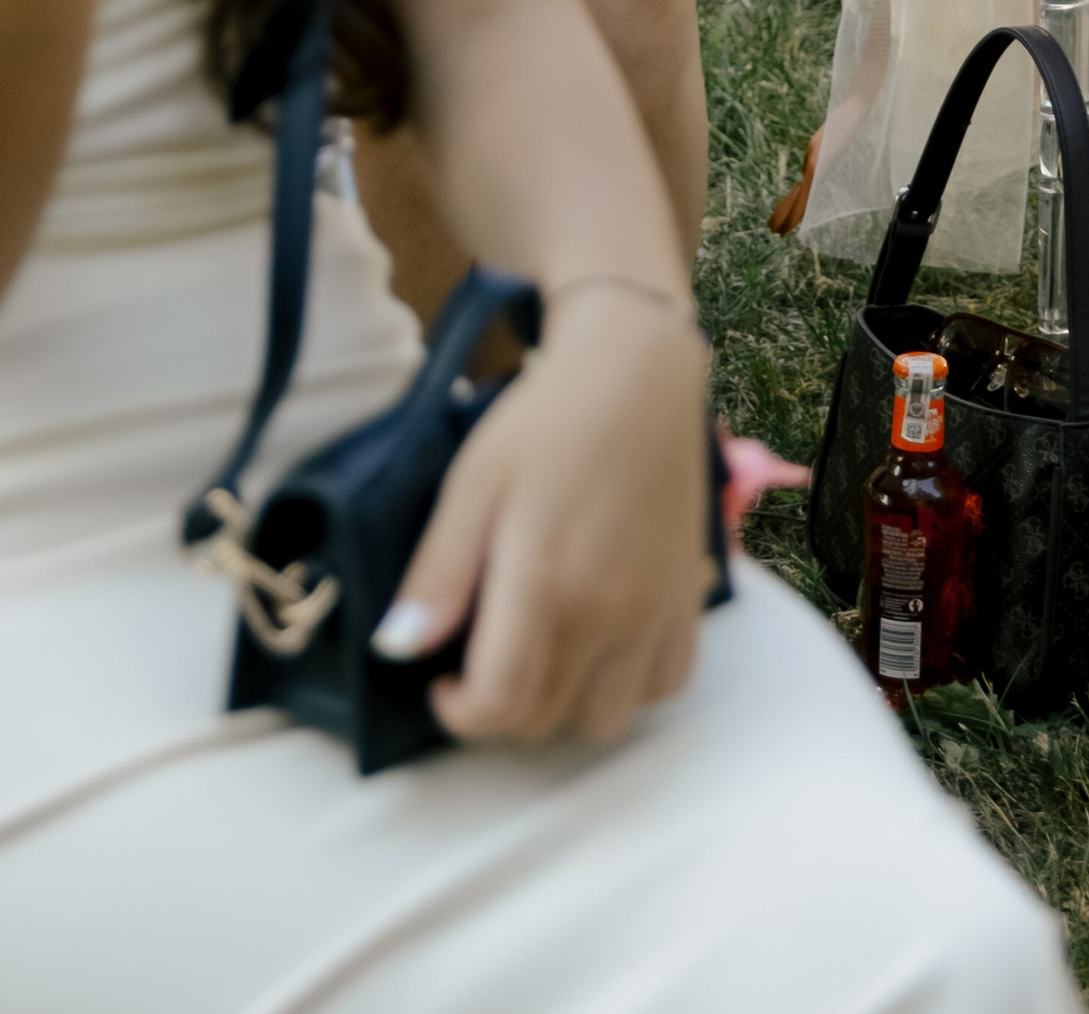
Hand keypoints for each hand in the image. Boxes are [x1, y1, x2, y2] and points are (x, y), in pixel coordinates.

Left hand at [383, 292, 712, 742]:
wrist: (637, 367)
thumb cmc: (547, 417)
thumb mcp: (474, 482)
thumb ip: (440, 572)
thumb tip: (399, 649)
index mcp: (548, 587)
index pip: (501, 706)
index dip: (459, 713)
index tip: (441, 678)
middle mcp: (609, 614)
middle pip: (547, 719)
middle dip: (501, 708)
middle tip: (481, 658)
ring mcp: (657, 609)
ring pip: (607, 717)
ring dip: (565, 705)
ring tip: (542, 652)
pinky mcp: (689, 592)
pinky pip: (667, 683)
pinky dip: (631, 685)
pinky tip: (603, 644)